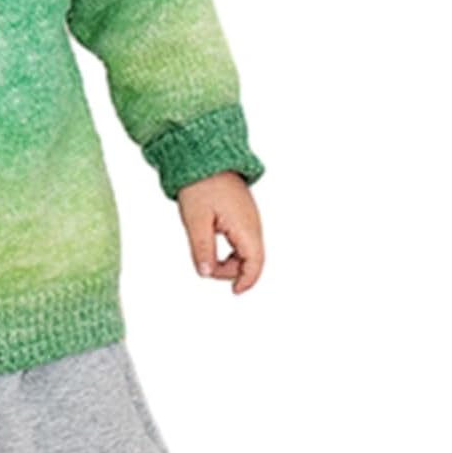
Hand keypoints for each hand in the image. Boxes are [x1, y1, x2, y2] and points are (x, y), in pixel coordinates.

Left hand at [177, 171, 263, 293]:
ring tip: (206, 255)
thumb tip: (206, 273)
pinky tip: (212, 247)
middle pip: (251, 260)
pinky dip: (230, 252)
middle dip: (231, 271)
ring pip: (246, 252)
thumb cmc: (201, 187)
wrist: (205, 160)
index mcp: (245, 226)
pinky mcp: (243, 217)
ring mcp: (250, 220)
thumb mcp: (196, 222)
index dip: (247, 280)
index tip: (235, 292)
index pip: (255, 261)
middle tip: (206, 267)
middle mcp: (253, 224)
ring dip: (229, 262)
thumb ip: (202, 250)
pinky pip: (242, 242)